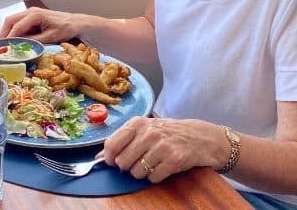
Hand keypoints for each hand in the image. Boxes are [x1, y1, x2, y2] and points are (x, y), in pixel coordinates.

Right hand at [0, 7, 80, 42]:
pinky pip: (18, 23)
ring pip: (12, 21)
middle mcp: (30, 12)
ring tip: (5, 44)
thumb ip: (35, 41)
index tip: (3, 47)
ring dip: (8, 32)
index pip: (17, 26)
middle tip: (0, 46)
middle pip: (10, 20)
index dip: (9, 37)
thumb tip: (21, 46)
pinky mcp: (32, 17)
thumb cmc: (66, 28)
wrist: (76, 23)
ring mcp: (30, 13)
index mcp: (35, 15)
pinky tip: (14, 40)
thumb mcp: (51, 37)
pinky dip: (14, 31)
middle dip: (3, 33)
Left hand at [101, 116, 226, 182]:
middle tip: (137, 162)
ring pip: (137, 172)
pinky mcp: (174, 159)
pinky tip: (162, 167)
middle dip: (127, 167)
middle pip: (123, 161)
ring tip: (152, 163)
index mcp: (137, 123)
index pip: (112, 144)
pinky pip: (153, 177)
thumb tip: (100, 156)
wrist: (200, 136)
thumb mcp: (144, 129)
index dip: (108, 157)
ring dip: (142, 173)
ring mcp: (162, 146)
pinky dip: (155, 177)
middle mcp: (148, 133)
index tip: (111, 162)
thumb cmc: (167, 133)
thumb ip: (122, 140)